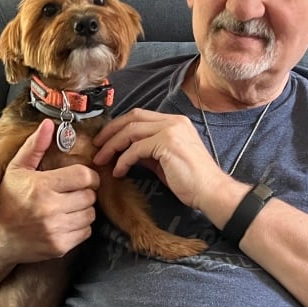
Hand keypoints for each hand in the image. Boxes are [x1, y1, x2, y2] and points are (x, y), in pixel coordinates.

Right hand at [0, 119, 99, 264]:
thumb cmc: (7, 201)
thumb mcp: (16, 169)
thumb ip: (35, 146)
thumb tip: (48, 124)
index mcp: (42, 186)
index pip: (84, 177)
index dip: (89, 176)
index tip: (83, 177)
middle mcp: (51, 209)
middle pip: (90, 196)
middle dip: (85, 192)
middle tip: (73, 192)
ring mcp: (56, 230)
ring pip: (90, 214)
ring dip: (84, 209)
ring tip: (69, 206)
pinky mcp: (60, 246)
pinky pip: (86, 232)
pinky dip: (80, 226)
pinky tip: (66, 221)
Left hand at [92, 108, 224, 209]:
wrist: (210, 191)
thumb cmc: (191, 180)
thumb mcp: (166, 160)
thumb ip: (148, 151)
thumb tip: (127, 152)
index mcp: (175, 122)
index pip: (139, 116)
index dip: (119, 126)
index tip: (105, 140)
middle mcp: (173, 121)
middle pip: (132, 117)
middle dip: (111, 131)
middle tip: (97, 146)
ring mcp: (171, 130)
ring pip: (131, 131)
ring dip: (112, 146)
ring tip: (102, 160)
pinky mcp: (167, 143)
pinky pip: (135, 149)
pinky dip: (123, 160)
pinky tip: (118, 172)